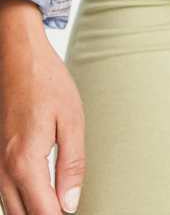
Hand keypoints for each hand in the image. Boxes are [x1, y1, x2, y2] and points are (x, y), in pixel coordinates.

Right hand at [0, 0, 85, 213]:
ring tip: (59, 204)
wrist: (20, 57)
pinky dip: (23, 203)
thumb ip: (72, 165)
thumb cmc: (48, 83)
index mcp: (26, 162)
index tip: (76, 212)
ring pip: (11, 209)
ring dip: (34, 211)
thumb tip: (71, 204)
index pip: (43, 213)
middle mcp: (5, 169)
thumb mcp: (72, 121)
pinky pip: (6, 194)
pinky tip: (42, 197)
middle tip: (70, 208)